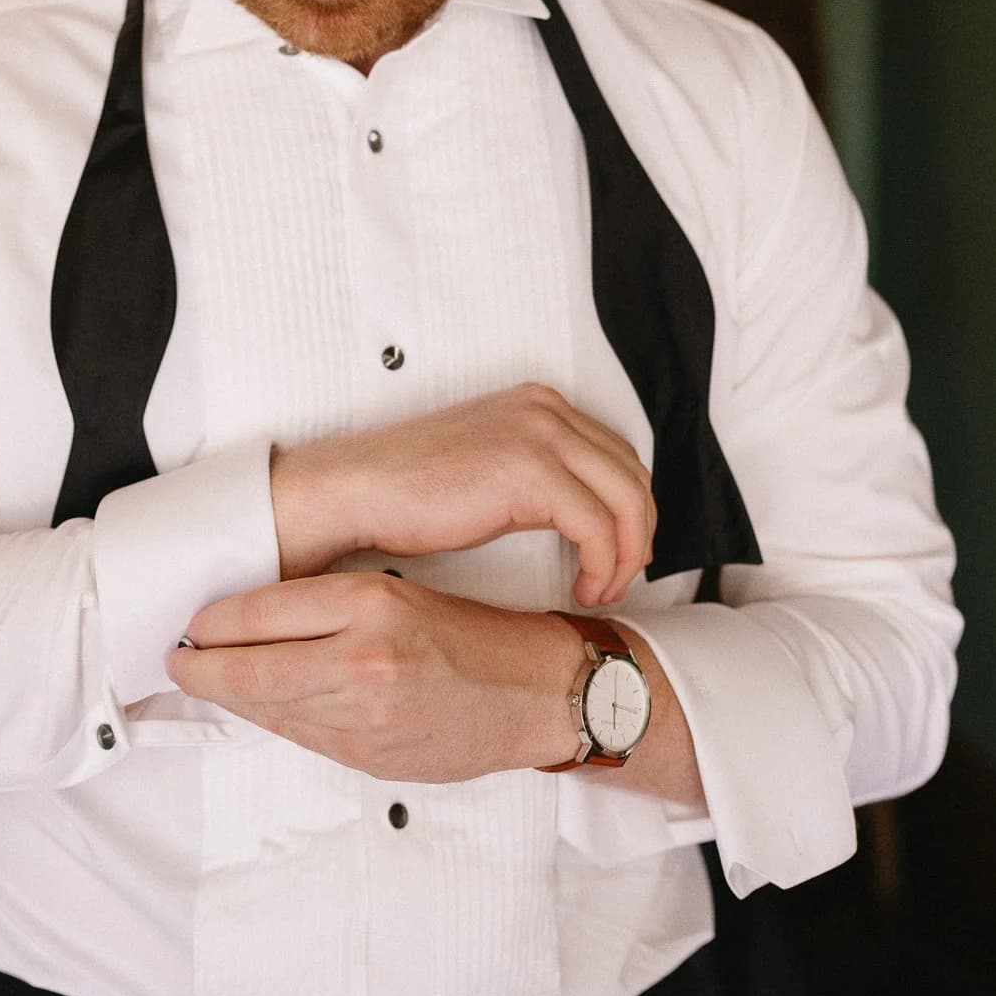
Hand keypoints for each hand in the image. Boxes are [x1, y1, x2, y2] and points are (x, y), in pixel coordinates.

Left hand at [162, 572, 576, 782]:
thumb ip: (326, 612)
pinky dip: (273, 721)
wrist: (537, 694)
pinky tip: (261, 709)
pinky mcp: (370, 757)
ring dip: (230, 699)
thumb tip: (251, 626)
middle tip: (177, 663)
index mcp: (371, 602)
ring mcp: (364, 716)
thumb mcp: (400, 596)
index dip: (212, 624)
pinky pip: (301, 737)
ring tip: (207, 684)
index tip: (192, 625)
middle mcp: (363, 659)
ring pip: (267, 709)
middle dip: (200, 670)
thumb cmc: (474, 638)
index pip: (258, 612)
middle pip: (247, 669)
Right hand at [271, 383, 654, 608]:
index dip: (629, 511)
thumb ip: (538, 475)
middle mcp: (546, 410)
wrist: (358, 492)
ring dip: (625, 554)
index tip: (620, 553)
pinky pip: (598, 526)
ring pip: (625, 501)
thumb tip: (582, 517)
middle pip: (631, 475)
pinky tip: (582, 589)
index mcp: (539, 405)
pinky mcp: (531, 472)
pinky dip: (602, 564)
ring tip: (602, 590)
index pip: (617, 456)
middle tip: (619, 579)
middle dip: (637, 534)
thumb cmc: (409, 493)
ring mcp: (541, 435)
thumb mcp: (489, 469)